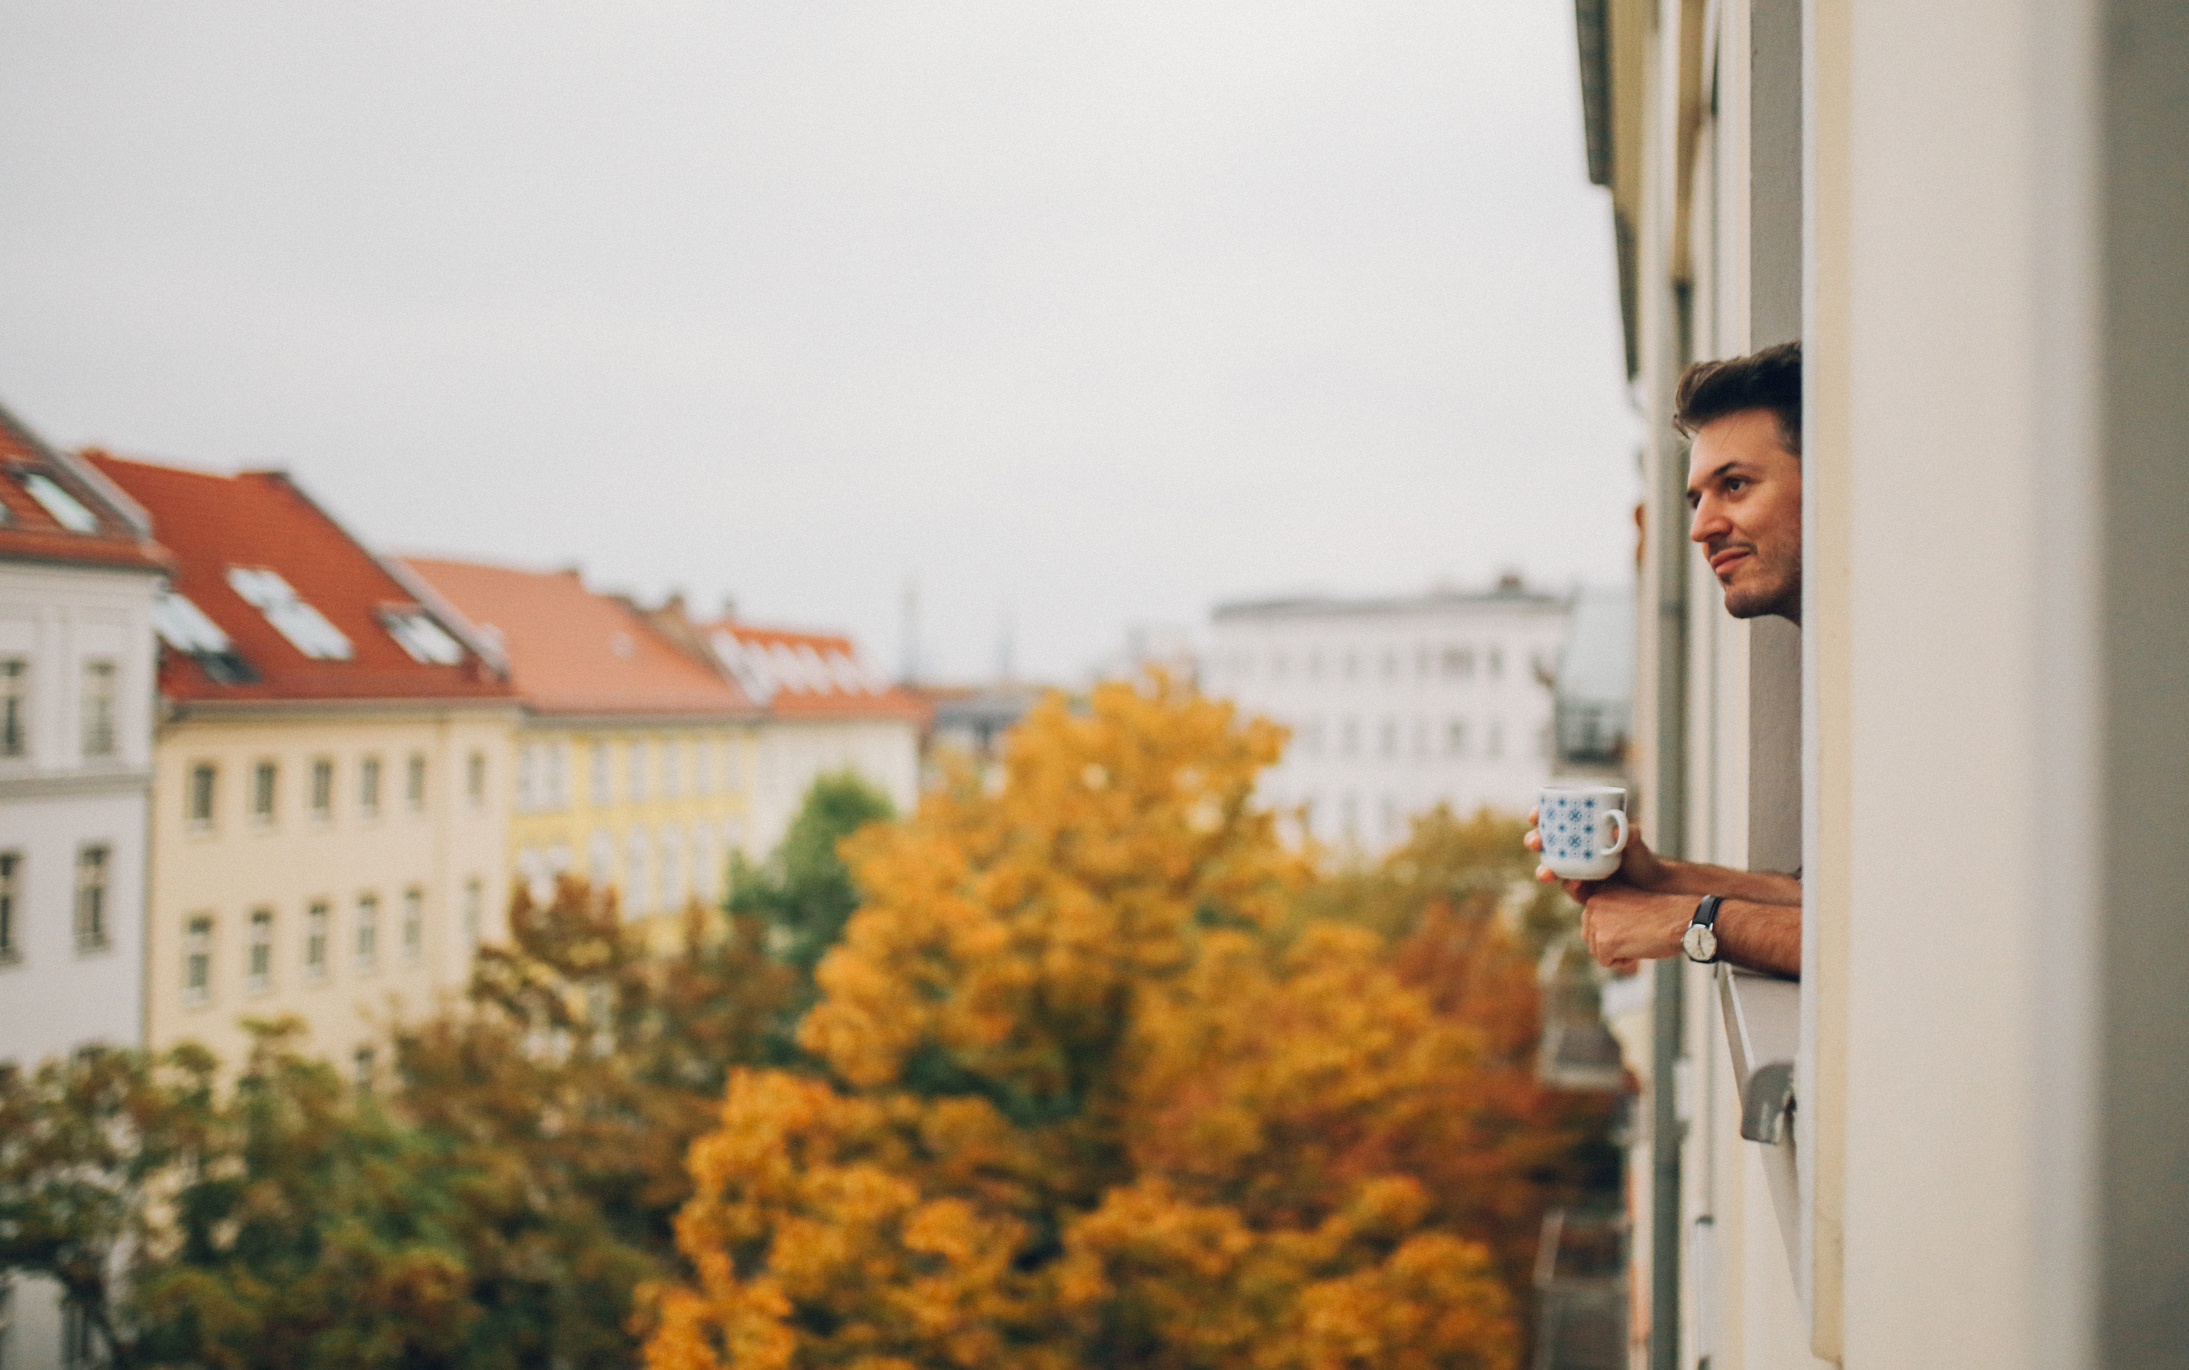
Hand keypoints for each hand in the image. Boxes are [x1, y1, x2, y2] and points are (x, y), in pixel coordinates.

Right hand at [1525, 806, 1671, 890]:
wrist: (1653, 888)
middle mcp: (1573, 851)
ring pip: (1552, 869)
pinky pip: (1572, 890)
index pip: (1554, 820)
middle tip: (1536, 842)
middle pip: (1545, 844)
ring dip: (1544, 870)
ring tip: (1546, 872)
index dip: (1539, 816)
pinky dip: (1570, 887)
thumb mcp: (1636, 842)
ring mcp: (1576, 872)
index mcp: (1581, 832)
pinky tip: (1574, 884)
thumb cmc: (1641, 858)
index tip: (1535, 815)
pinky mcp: (1584, 893)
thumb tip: (1615, 830)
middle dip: (1534, 841)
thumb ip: (1630, 834)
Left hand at [1576, 885, 1692, 973]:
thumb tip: (1592, 935)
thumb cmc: (1663, 914)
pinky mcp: (1605, 941)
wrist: (1682, 919)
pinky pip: (1606, 962)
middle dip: (1611, 944)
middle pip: (1591, 937)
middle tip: (1637, 937)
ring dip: (1617, 953)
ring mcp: (1597, 922)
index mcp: (1600, 891)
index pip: (1592, 922)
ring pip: (1597, 951)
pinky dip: (1623, 963)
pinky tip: (1639, 950)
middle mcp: (1593, 902)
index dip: (1614, 931)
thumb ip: (1609, 913)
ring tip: (1639, 941)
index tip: (1634, 927)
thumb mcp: (1629, 905)